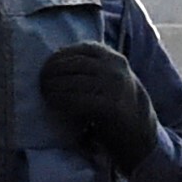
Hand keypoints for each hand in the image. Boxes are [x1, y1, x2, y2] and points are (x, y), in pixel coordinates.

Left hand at [37, 41, 160, 162]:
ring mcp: (114, 86)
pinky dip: (62, 100)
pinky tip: (54, 103)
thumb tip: (56, 61)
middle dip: (53, 71)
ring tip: (44, 91)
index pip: (81, 50)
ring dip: (53, 86)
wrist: (140, 131)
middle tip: (41, 80)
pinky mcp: (109, 106)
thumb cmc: (118, 103)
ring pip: (73, 81)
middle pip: (74, 64)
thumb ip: (91, 66)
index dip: (60, 56)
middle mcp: (115, 69)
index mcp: (114, 58)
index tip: (46, 65)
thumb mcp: (110, 77)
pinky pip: (78, 100)